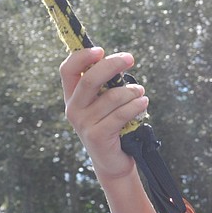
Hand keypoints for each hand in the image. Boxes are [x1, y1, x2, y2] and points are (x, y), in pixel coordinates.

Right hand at [61, 48, 148, 183]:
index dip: (81, 57)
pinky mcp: (97, 136)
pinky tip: (144, 102)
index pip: (68, 70)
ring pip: (112, 97)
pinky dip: (136, 106)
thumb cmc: (112, 128)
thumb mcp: (104, 105)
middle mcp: (74, 109)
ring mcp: (84, 123)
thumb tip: (119, 61)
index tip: (101, 50)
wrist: (113, 162)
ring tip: (141, 92)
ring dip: (132, 91)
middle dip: (112, 65)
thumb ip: (105, 87)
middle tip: (130, 58)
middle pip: (90, 79)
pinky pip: (121, 114)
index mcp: (72, 97)